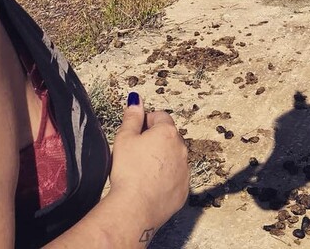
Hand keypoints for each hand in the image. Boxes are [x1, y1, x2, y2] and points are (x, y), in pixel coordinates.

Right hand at [108, 95, 188, 232]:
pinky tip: (150, 184)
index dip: (146, 122)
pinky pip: (176, 178)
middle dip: (155, 140)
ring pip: (174, 157)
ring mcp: (185, 171)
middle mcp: (181, 149)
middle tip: (137, 152)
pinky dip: (166, 178)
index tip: (137, 132)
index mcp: (167, 132)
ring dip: (162, 159)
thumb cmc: (128, 172)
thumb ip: (132, 116)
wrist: (135, 208)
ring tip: (143, 170)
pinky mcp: (184, 190)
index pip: (160, 116)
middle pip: (169, 136)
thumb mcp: (124, 138)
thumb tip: (136, 100)